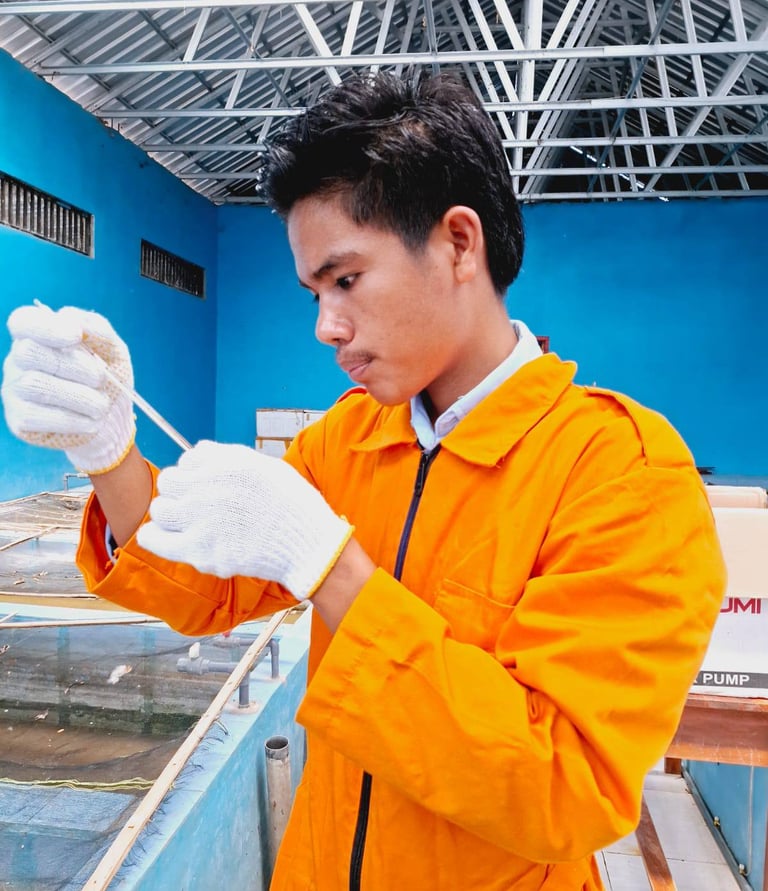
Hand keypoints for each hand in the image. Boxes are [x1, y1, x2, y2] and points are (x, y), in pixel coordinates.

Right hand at [2, 304, 134, 473]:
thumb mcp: (113, 351)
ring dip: (78, 395)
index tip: (76, 335)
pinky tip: (90, 421)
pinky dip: (70, 418)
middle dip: (73, 365)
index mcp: (38, 337)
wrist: (112, 423)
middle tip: (100, 378)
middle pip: (29, 352)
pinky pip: (35, 415)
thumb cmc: (108, 380)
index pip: (23, 321)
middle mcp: (18, 361)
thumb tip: (73, 320)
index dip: (46, 326)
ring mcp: (14, 390)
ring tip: (102, 405)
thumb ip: (98, 330)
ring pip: (33, 384)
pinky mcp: (19, 419)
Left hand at [137, 440, 353, 599]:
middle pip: (170, 481)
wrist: (306, 543)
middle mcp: (210, 485)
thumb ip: (229, 458)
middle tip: (195, 508)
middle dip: (180, 493)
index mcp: (227, 463)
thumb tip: (196, 451)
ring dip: (170, 515)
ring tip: (186, 525)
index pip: (188, 459)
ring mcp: (201, 518)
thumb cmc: (292, 506)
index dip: (196, 474)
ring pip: (160, 508)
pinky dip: (155, 537)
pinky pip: (154, 538)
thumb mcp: (266, 466)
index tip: (207, 488)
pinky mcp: (198, 549)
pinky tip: (165, 538)